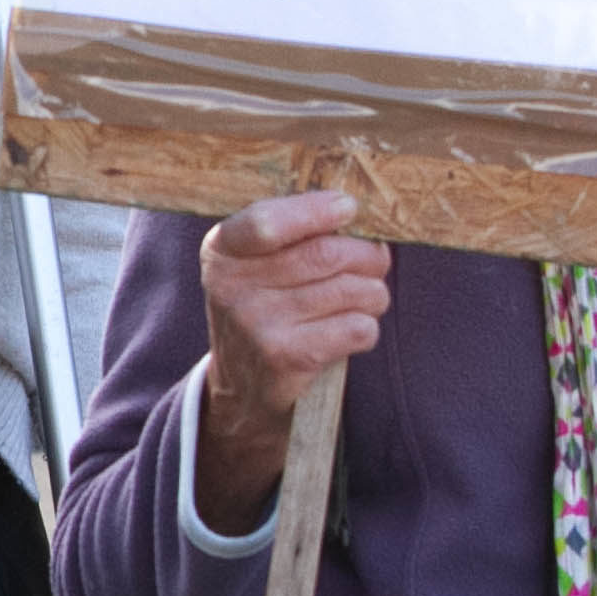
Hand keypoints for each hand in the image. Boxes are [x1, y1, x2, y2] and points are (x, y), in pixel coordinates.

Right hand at [195, 191, 388, 535]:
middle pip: (327, 254)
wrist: (243, 386)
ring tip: (362, 299)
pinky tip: (347, 332)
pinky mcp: (286, 358)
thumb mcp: (254, 265)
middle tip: (375, 262)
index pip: (268, 222)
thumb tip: (357, 213)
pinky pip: (358, 328)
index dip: (316, 212)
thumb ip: (292, 233)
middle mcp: (231, 287)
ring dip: (373, 294)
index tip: (349, 208)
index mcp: (221, 251)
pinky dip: (367, 328)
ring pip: (352, 290)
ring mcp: (257, 324)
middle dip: (367, 256)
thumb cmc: (266, 308)